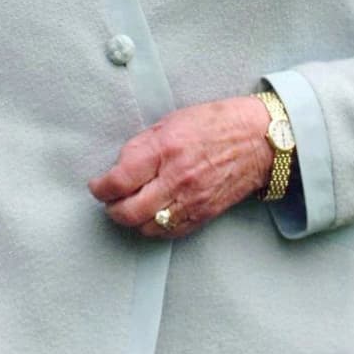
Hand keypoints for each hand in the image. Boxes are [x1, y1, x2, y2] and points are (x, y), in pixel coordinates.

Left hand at [88, 96, 274, 239]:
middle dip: (111, 209)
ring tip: (127, 207)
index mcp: (164, 150)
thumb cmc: (214, 124)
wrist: (257, 140)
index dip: (100, 188)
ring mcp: (192, 200)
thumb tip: (118, 168)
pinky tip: (150, 216)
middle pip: (130, 211)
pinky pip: (170, 232)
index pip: (120, 180)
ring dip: (131, 221)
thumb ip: (142, 147)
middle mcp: (177, 179)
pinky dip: (154, 228)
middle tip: (108, 201)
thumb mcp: (169, 122)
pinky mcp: (204, 215)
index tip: (96, 186)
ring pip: (148, 227)